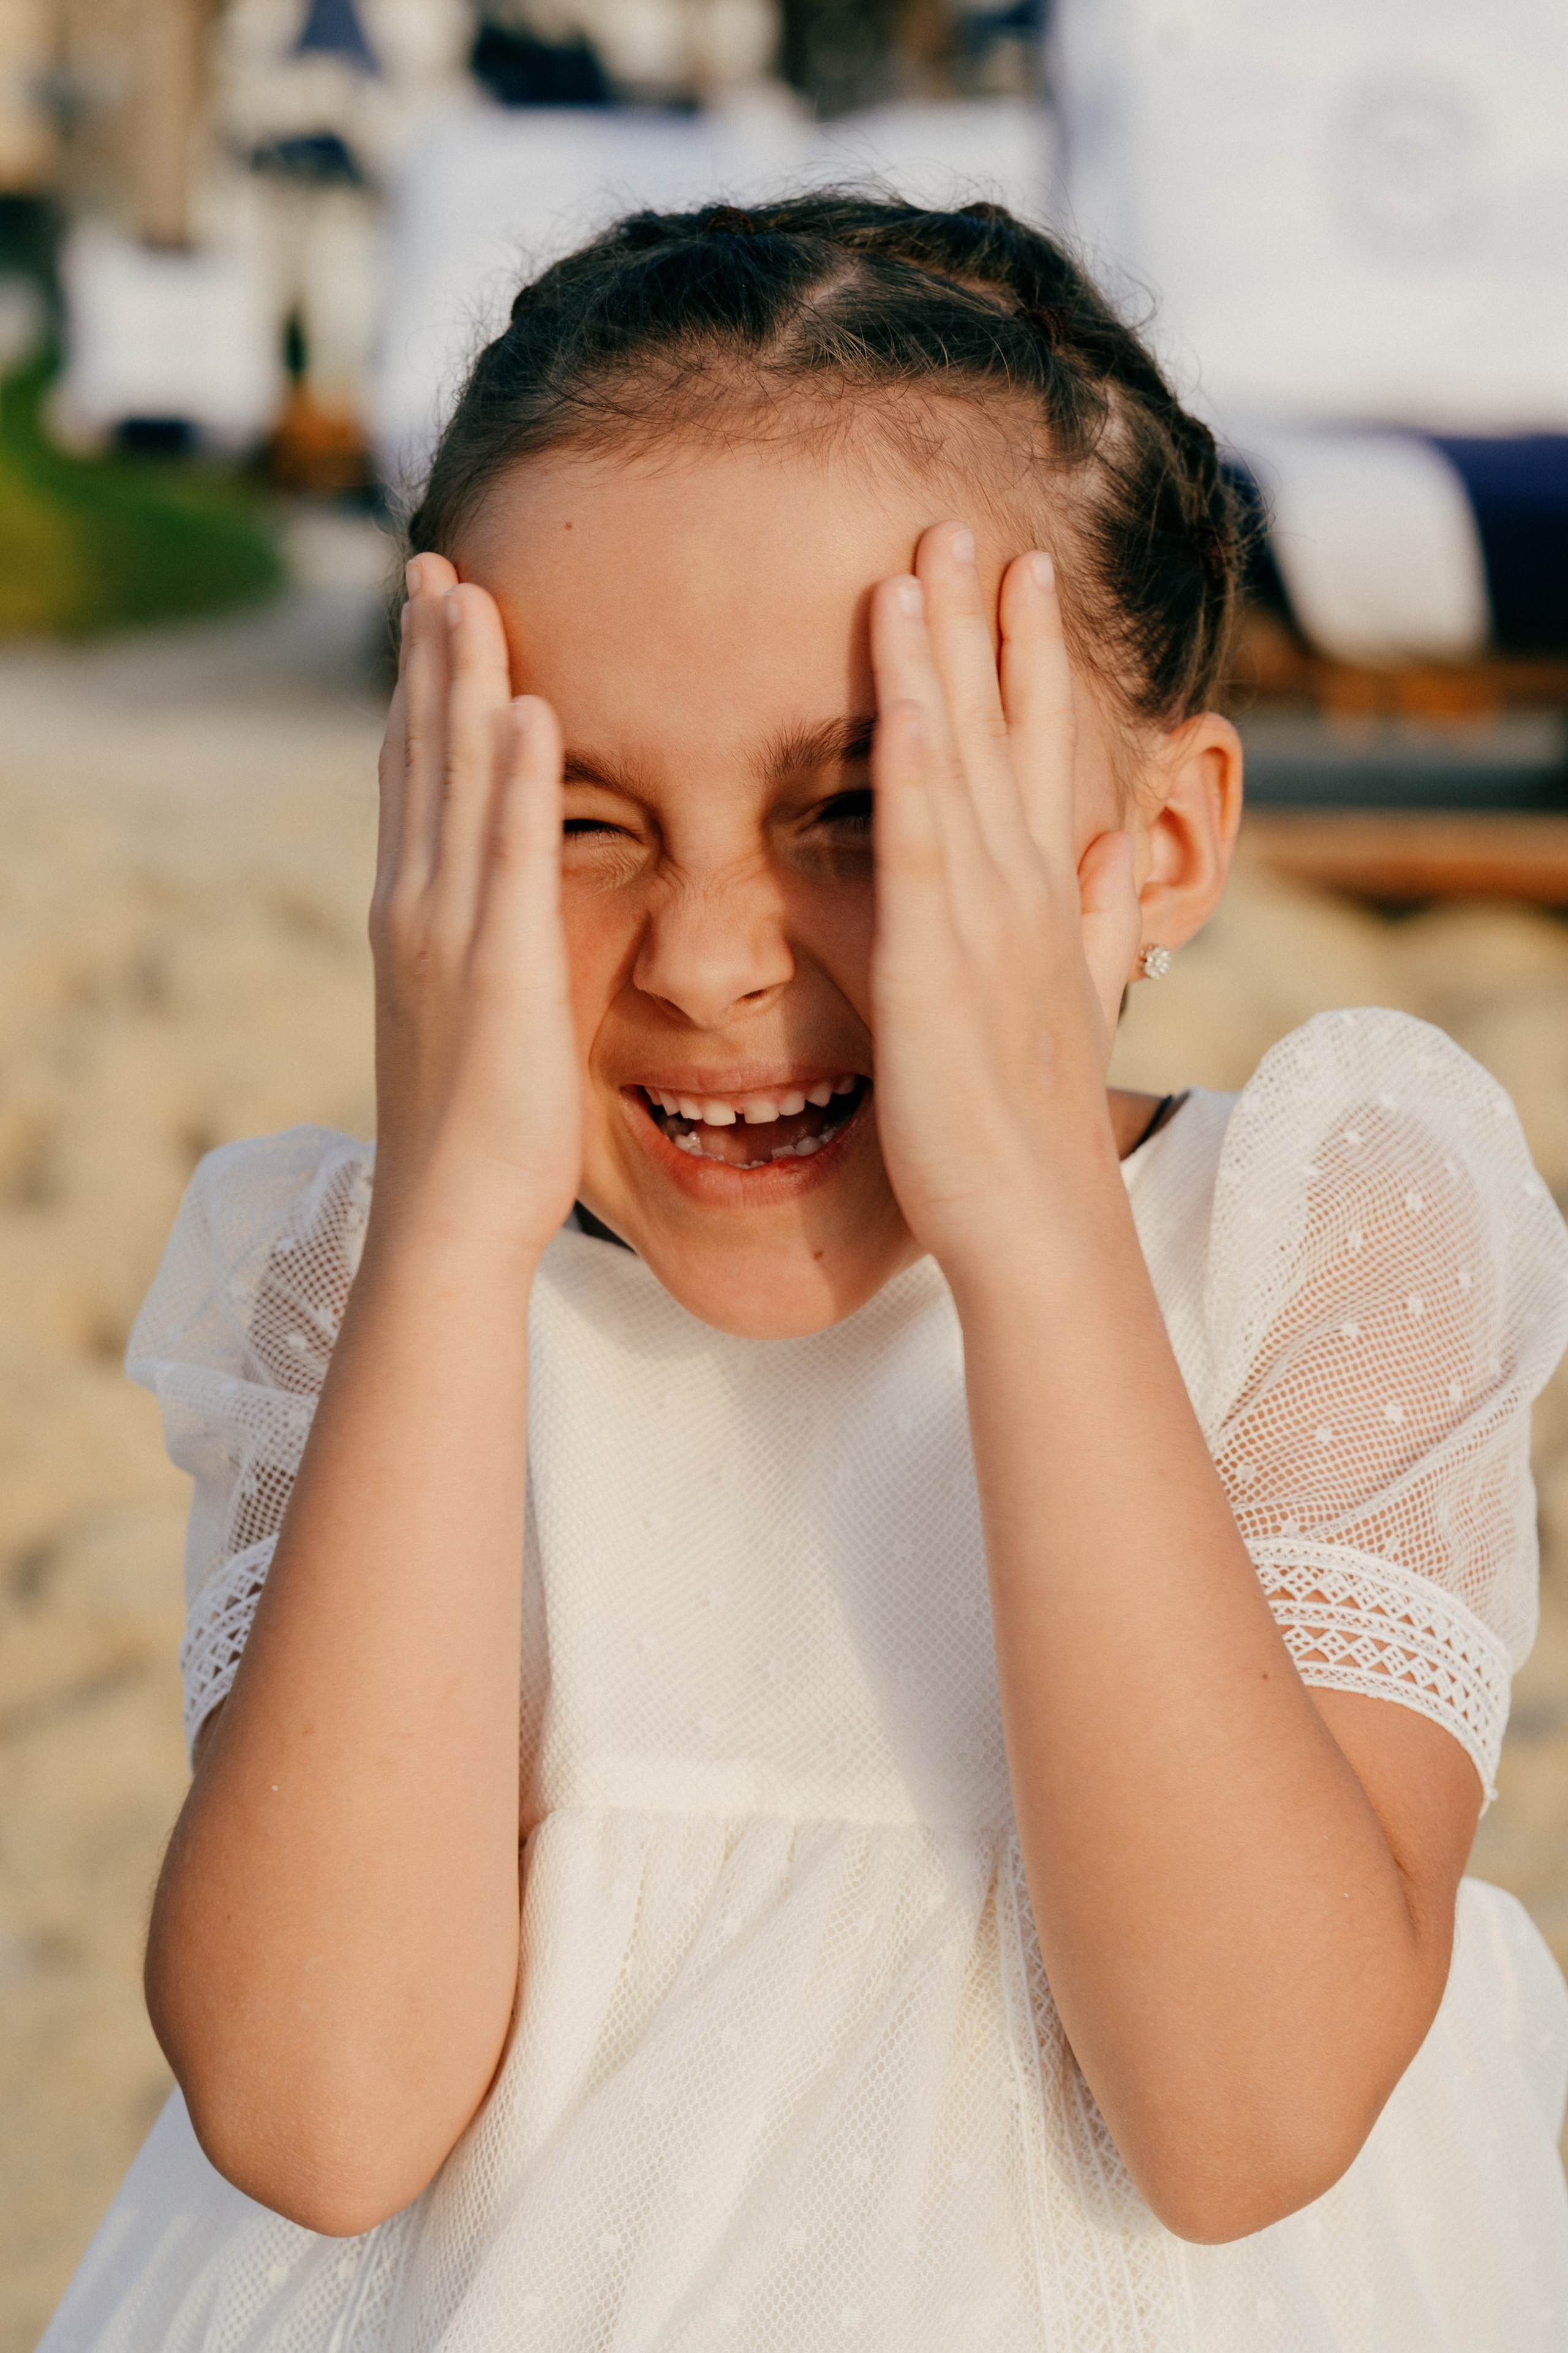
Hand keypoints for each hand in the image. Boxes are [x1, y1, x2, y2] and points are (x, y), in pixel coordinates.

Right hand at [369, 556, 580, 1259]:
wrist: (451, 1215)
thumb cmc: (477, 1132)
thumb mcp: (472, 1016)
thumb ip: (481, 949)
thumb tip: (497, 916)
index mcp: (414, 916)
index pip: (415, 780)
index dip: (419, 691)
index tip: (430, 611)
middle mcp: (417, 908)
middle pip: (422, 757)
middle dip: (429, 657)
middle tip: (434, 563)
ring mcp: (451, 935)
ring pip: (454, 784)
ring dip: (462, 685)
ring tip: (468, 593)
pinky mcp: (502, 971)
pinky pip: (511, 857)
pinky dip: (513, 781)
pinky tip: (526, 710)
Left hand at [868, 524, 1141, 1277]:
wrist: (1039, 1224)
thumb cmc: (1036, 1128)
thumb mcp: (1076, 1003)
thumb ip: (1098, 921)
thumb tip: (1115, 852)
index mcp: (1047, 899)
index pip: (1038, 754)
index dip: (1030, 660)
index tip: (1020, 573)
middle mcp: (1026, 892)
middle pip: (1004, 732)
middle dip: (986, 624)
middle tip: (964, 523)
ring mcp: (986, 923)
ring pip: (961, 764)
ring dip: (942, 659)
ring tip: (921, 562)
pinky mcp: (936, 966)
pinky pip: (923, 843)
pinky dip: (915, 763)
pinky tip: (902, 690)